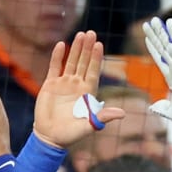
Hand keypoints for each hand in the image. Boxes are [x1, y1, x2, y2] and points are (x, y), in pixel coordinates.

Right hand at [32, 31, 124, 149]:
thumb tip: (122, 114)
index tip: (99, 44)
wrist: (49, 138)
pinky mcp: (50, 85)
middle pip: (84, 63)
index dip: (96, 59)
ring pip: (71, 62)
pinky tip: (61, 45)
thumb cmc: (70, 135)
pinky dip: (57, 56)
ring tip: (80, 34)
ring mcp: (64, 84)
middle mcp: (77, 86)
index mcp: (87, 93)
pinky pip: (55, 67)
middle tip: (91, 33)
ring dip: (75, 49)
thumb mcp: (89, 126)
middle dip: (87, 49)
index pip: (93, 72)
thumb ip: (103, 117)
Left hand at [143, 16, 171, 139]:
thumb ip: (161, 108)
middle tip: (146, 24)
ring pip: (169, 43)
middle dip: (155, 36)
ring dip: (160, 31)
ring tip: (152, 20)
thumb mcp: (171, 112)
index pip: (161, 59)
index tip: (147, 39)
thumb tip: (152, 107)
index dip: (154, 49)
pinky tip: (168, 22)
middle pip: (163, 48)